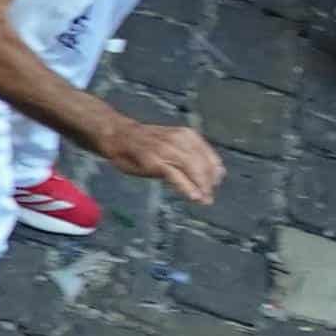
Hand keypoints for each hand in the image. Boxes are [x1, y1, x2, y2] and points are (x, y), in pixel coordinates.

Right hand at [99, 119, 223, 204]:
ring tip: (204, 200)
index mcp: (187, 136)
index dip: (215, 172)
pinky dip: (187, 187)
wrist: (119, 135)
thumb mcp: (170, 143)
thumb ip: (187, 155)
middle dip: (209, 183)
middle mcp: (180, 140)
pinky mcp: (155, 161)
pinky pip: (176, 176)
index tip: (216, 185)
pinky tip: (193, 197)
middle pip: (203, 164)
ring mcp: (167, 150)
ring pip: (193, 170)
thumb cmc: (144, 143)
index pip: (209, 155)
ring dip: (201, 187)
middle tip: (210, 198)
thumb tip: (204, 172)